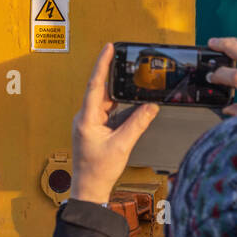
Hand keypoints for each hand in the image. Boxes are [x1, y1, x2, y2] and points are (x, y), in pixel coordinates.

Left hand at [71, 43, 158, 202]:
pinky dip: (120, 106)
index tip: (108, 48)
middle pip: (101, 90)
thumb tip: (150, 107)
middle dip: (114, 75)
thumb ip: (137, 124)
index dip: (102, 64)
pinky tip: (131, 103)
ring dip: (119, 93)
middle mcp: (85, 117)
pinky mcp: (94, 127)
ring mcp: (89, 122)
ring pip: (106, 100)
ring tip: (133, 80)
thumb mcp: (122, 146)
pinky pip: (108, 111)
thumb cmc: (99, 171)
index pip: (95, 85)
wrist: (89, 189)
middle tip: (126, 58)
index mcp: (87, 118)